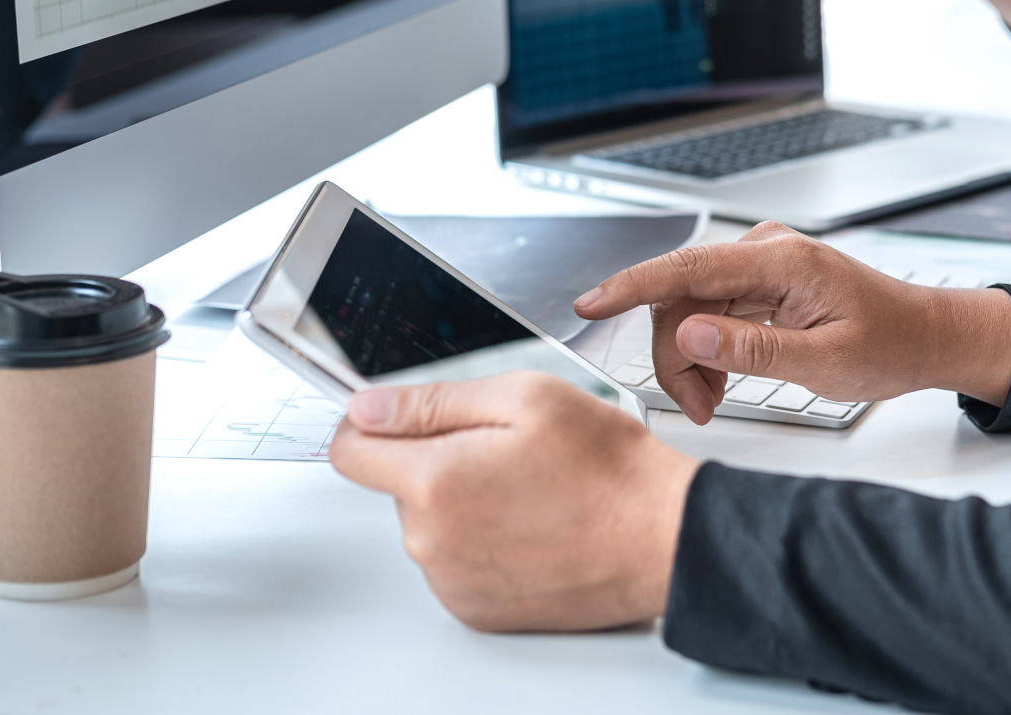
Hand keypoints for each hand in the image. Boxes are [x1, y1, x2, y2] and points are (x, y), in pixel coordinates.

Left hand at [330, 372, 698, 630]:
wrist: (660, 538)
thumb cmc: (607, 470)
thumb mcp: (524, 399)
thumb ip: (433, 401)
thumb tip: (368, 407)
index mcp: (436, 482)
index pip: (350, 451)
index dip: (372, 423)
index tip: (397, 417)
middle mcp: (433, 542)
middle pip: (397, 486)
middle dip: (436, 459)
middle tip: (504, 449)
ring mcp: (454, 582)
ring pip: (429, 525)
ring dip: (461, 502)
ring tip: (528, 489)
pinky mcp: (477, 610)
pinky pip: (456, 563)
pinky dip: (482, 542)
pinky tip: (531, 524)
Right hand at [573, 222, 1010, 422]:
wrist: (928, 338)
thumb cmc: (891, 344)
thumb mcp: (823, 361)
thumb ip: (752, 349)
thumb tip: (689, 335)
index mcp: (781, 261)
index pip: (687, 267)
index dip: (631, 285)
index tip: (591, 304)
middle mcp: (766, 253)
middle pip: (681, 297)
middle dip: (673, 355)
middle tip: (695, 407)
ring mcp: (763, 267)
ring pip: (692, 310)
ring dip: (689, 360)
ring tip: (711, 403)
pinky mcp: (762, 285)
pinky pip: (712, 314)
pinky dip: (706, 353)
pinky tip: (719, 384)